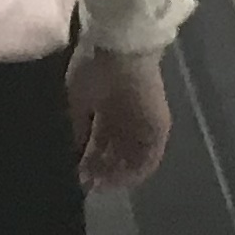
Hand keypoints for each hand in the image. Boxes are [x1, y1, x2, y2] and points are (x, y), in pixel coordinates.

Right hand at [68, 45, 170, 193]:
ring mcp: (144, 124)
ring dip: (117, 174)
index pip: (99, 141)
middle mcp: (127, 118)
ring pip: (132, 158)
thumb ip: (77, 127)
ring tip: (101, 186)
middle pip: (115, 152)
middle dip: (101, 170)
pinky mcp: (159, 128)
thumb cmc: (93, 68)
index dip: (88, 159)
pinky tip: (118, 181)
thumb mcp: (76, 99)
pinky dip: (134, 172)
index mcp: (107, 108)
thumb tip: (75, 151)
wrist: (120, 49)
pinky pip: (149, 159)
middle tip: (88, 186)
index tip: (77, 175)